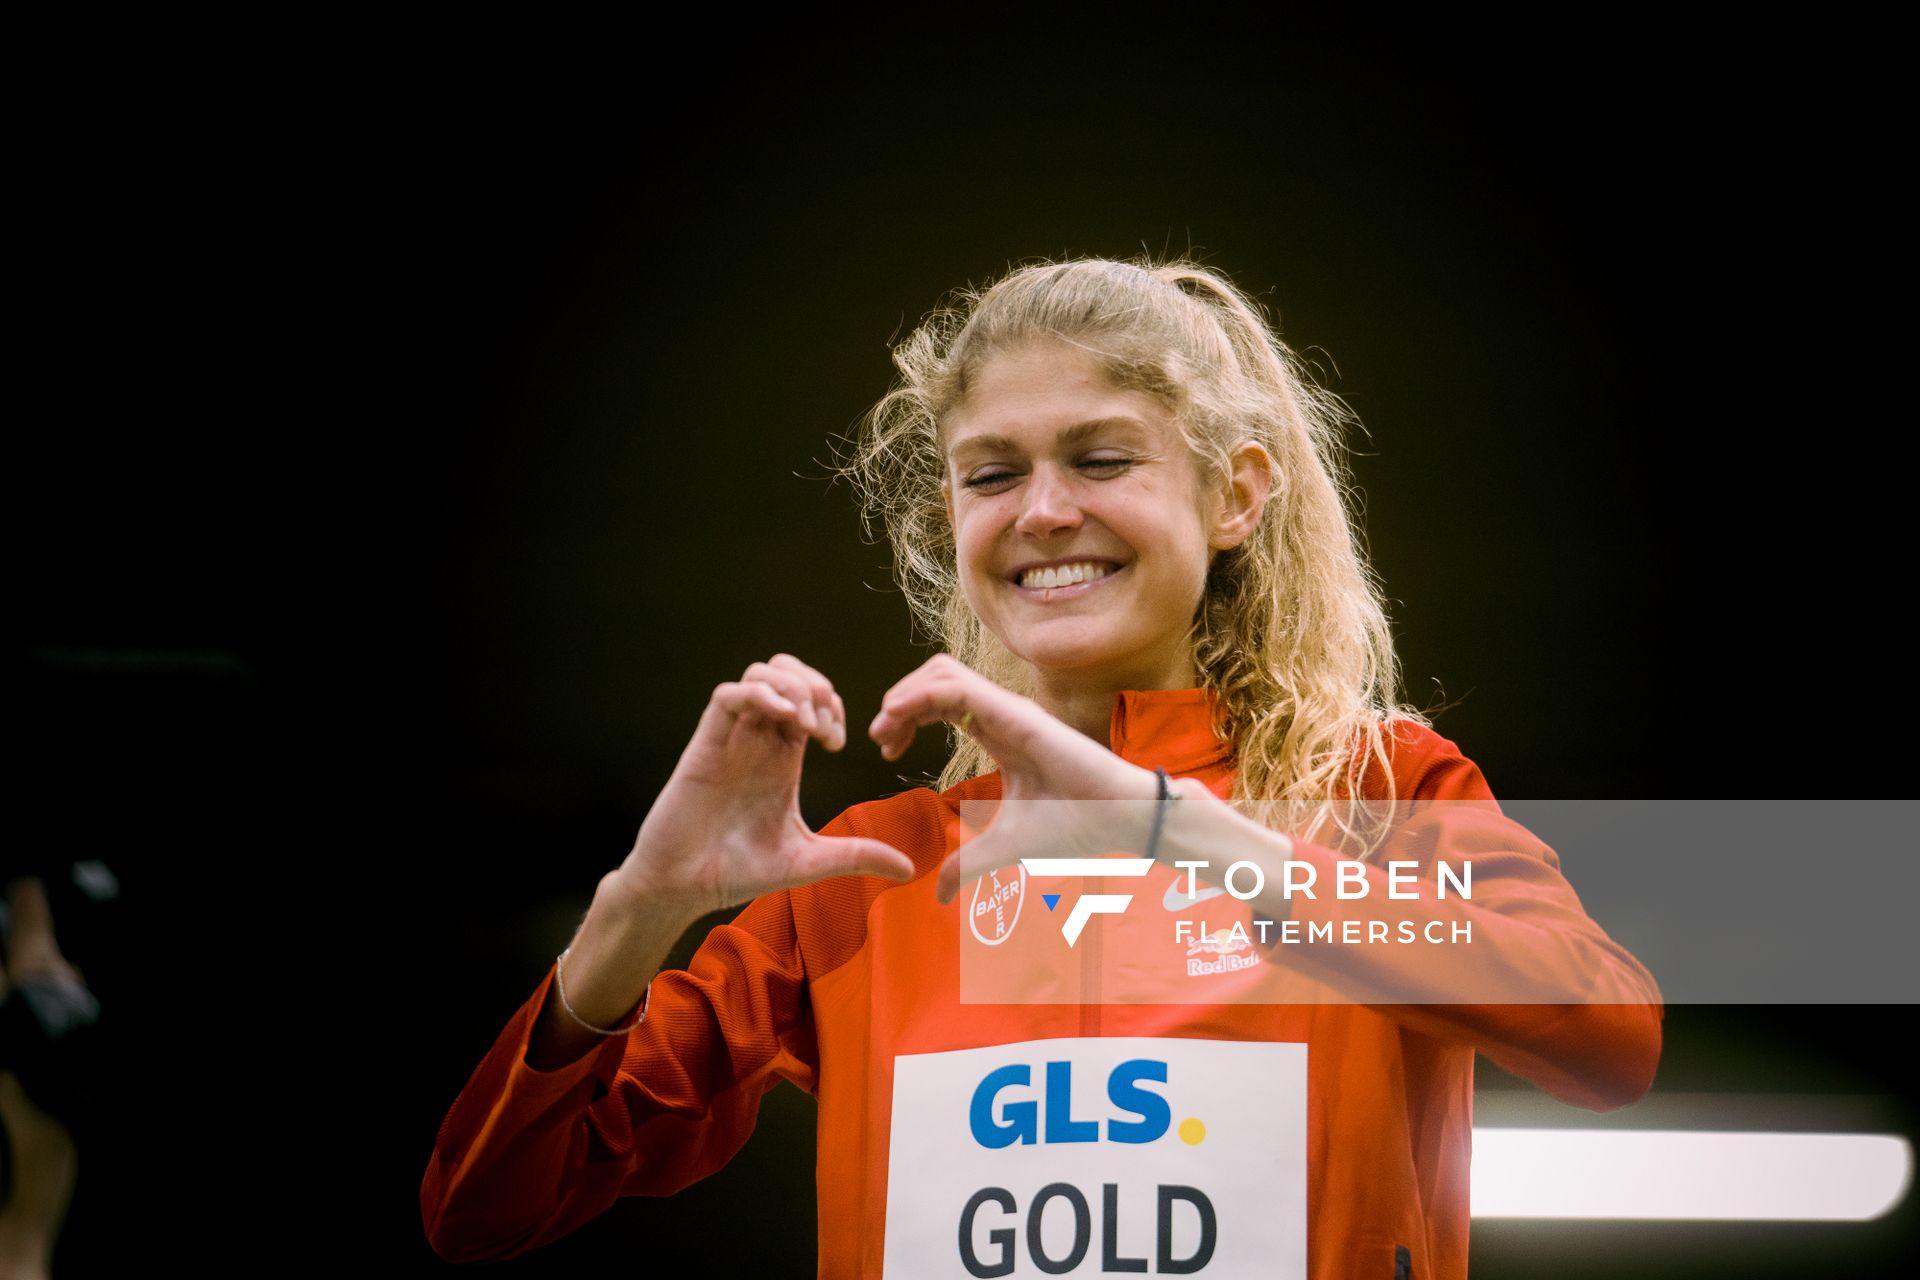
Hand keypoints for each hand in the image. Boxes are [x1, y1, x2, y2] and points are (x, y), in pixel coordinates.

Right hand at [612, 654, 914, 921]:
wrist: (684, 887)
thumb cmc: (737, 871)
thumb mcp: (809, 860)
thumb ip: (856, 856)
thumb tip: (909, 869)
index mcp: (781, 757)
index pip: (810, 701)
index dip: (833, 707)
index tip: (839, 743)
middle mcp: (757, 740)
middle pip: (788, 674)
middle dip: (817, 688)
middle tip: (826, 730)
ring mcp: (731, 738)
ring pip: (761, 674)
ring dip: (792, 687)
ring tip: (805, 725)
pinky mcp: (706, 743)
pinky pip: (729, 694)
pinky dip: (761, 693)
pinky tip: (783, 721)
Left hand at [866, 654, 1157, 904]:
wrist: (1122, 819)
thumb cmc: (1076, 824)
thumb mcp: (1005, 847)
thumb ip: (969, 864)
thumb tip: (939, 895)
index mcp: (999, 732)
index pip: (941, 702)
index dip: (906, 717)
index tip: (888, 750)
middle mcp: (1001, 713)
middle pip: (935, 678)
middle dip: (898, 701)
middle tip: (880, 739)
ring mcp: (1009, 709)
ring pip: (942, 673)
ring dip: (905, 693)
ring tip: (886, 729)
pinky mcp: (1016, 714)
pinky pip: (958, 688)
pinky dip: (921, 695)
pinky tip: (899, 718)